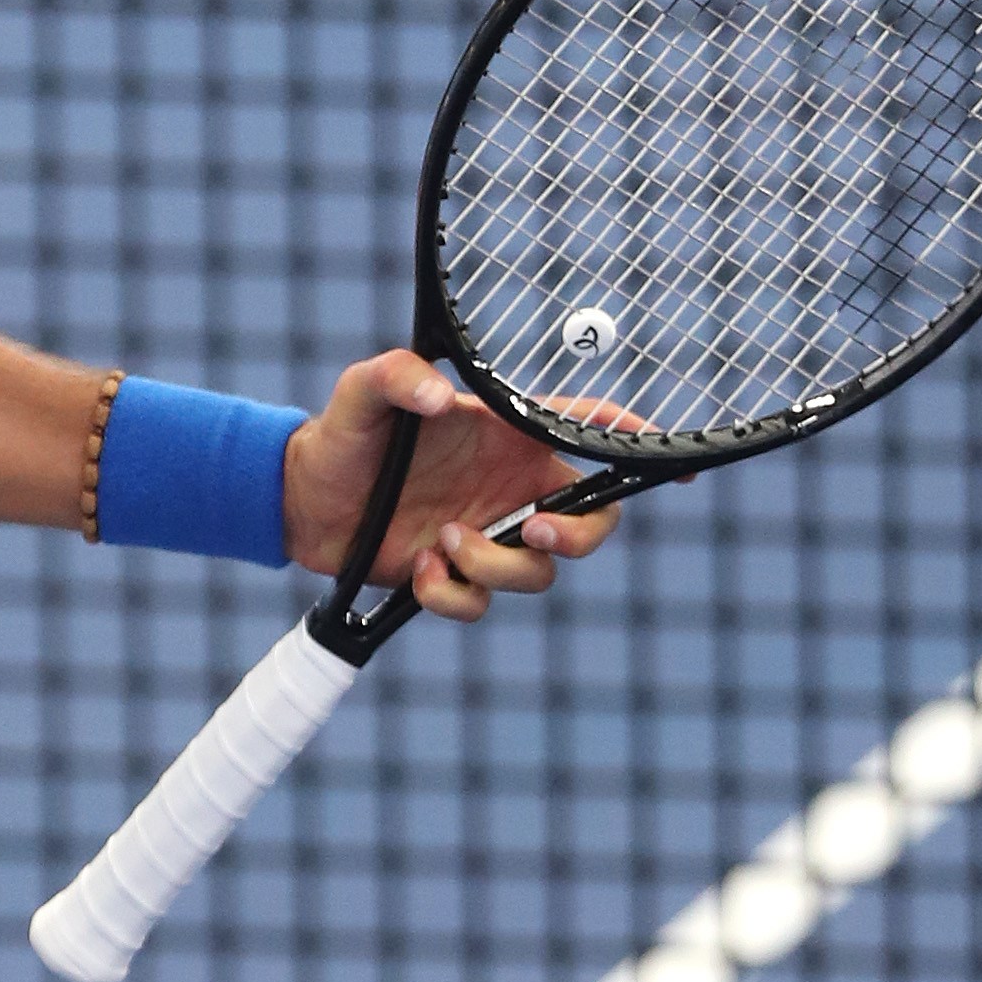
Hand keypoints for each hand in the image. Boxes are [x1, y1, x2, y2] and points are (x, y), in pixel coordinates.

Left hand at [280, 351, 621, 621]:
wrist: (302, 500)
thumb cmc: (344, 433)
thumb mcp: (362, 391)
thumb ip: (397, 376)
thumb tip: (439, 396)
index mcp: (507, 435)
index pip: (589, 432)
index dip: (639, 443)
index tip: (679, 460)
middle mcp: (510, 487)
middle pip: (592, 521)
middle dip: (579, 536)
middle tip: (533, 532)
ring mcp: (488, 534)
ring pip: (539, 573)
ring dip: (494, 565)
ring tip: (442, 540)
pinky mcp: (458, 576)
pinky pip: (482, 604)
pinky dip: (454, 594)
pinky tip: (420, 567)